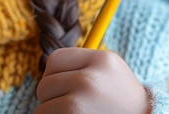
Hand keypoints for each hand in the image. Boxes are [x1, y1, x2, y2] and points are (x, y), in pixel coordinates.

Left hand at [35, 48, 150, 112]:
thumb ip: (84, 67)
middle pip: (45, 83)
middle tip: (72, 108)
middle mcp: (91, 77)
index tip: (63, 89)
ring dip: (52, 113)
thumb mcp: (112, 76)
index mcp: (101, 60)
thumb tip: (47, 72)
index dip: (54, 76)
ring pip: (43, 104)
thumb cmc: (125, 108)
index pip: (55, 59)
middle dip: (52, 98)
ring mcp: (83, 100)